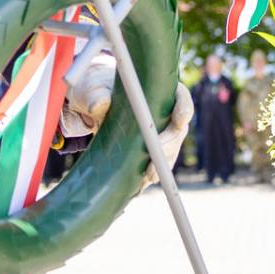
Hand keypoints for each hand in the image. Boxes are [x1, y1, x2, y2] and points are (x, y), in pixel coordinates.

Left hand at [56, 61, 193, 188]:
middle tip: (155, 158)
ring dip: (162, 165)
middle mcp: (165, 112)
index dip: (184, 110)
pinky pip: (158, 164)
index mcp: (159, 91)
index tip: (180, 121)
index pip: (182, 98)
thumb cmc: (96, 91)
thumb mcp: (93, 90)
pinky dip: (152, 174)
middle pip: (177, 130)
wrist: (90, 107)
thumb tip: (99, 105)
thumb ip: (97, 95)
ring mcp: (160, 133)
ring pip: (170, 150)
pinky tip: (141, 184)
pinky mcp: (150, 150)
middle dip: (169, 146)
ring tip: (149, 176)